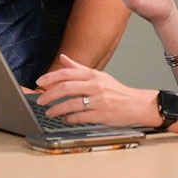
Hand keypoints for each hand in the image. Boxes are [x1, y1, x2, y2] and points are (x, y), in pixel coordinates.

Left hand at [34, 54, 160, 127]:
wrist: (137, 104)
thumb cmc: (117, 91)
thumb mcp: (99, 76)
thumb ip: (79, 68)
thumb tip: (63, 58)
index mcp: (94, 75)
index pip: (67, 73)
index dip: (51, 77)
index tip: (40, 82)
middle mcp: (96, 86)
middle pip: (67, 87)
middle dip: (50, 94)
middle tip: (40, 100)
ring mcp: (99, 101)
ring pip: (72, 103)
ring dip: (57, 109)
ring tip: (49, 112)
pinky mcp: (102, 114)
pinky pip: (81, 117)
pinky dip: (70, 118)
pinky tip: (65, 119)